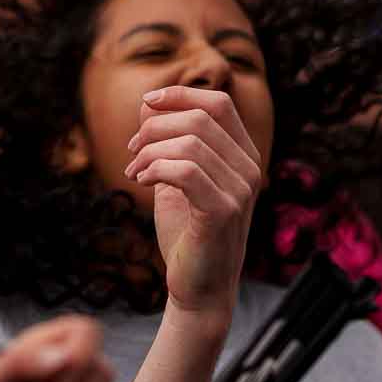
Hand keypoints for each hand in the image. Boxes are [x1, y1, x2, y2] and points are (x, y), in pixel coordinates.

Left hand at [123, 87, 262, 318]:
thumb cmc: (187, 232)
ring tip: (134, 173)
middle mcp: (249, 168)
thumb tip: (149, 104)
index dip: (180, 94)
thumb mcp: (174, 180)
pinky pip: (186, 172)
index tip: (146, 102)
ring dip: (149, 153)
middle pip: (199, 119)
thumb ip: (167, 143)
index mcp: (242, 155)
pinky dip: (155, 170)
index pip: (218, 103)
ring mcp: (240, 190)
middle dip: (154, 128)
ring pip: (189, 144)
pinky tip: (142, 182)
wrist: (198, 286)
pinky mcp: (223, 212)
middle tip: (132, 152)